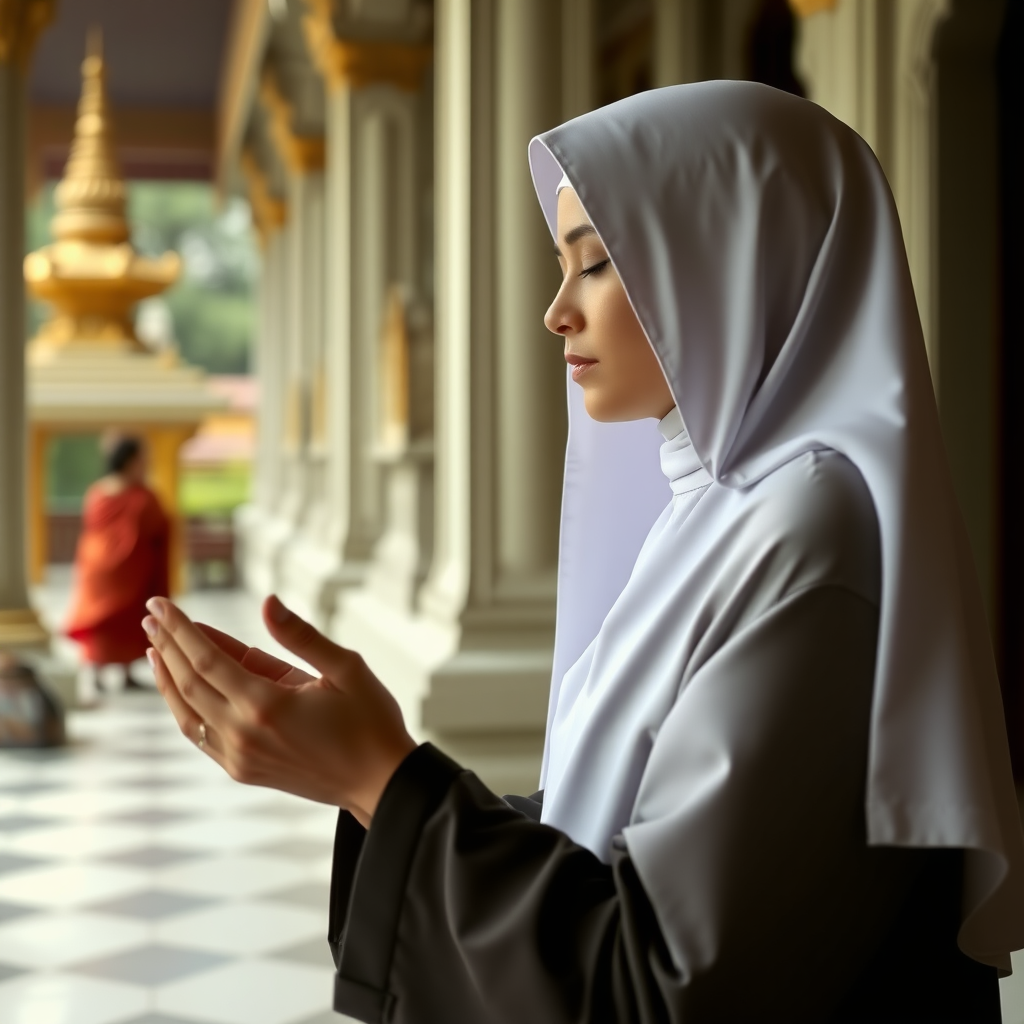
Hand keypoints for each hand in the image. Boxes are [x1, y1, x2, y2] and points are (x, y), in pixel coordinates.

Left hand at [143, 595, 416, 824]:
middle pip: (188, 683)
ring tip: (156, 648)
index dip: (180, 628)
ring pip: (186, 714)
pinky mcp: (244, 771)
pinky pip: (201, 735)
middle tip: (151, 615)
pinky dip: (184, 708)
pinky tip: (182, 689)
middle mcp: (244, 734)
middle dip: (167, 646)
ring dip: (168, 679)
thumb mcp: (347, 668)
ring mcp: (240, 757)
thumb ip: (301, 636)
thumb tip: (267, 602)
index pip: (206, 659)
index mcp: (267, 705)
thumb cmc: (371, 720)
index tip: (161, 603)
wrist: (380, 783)